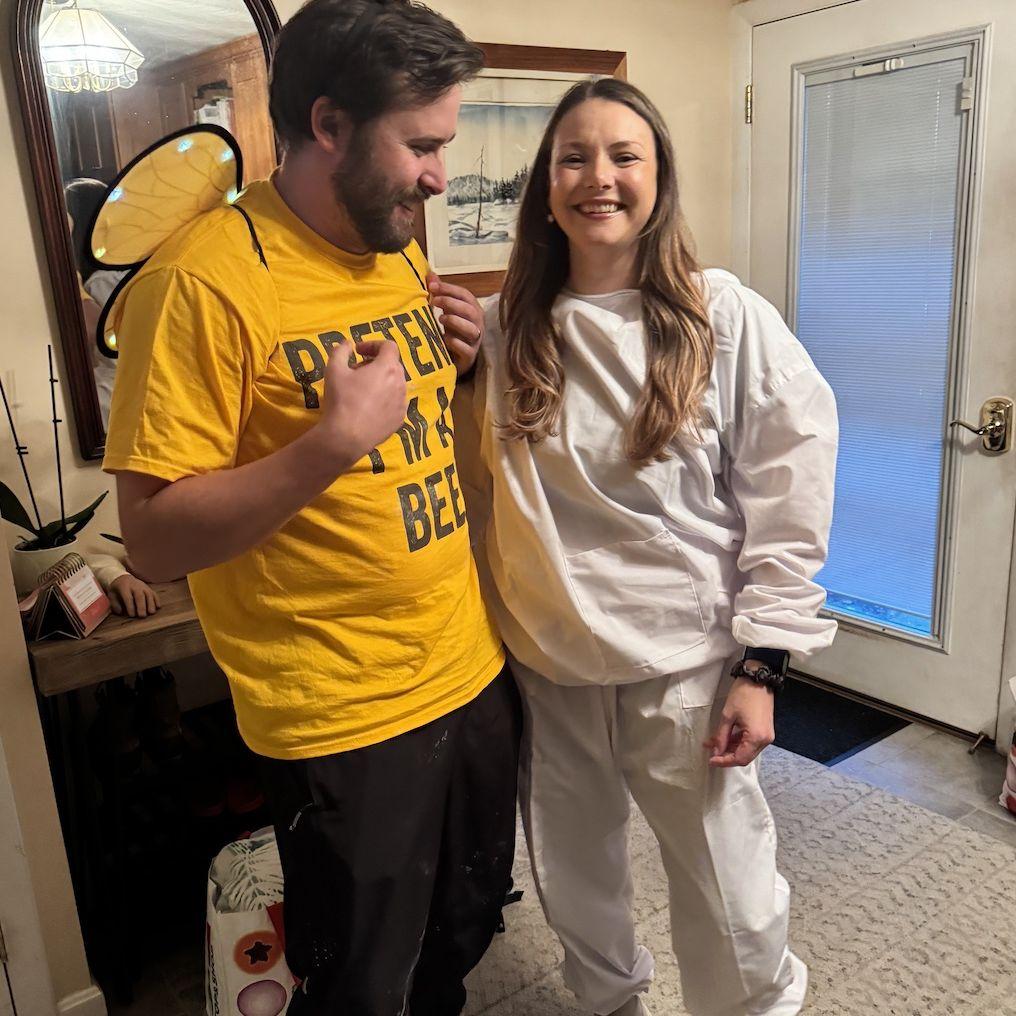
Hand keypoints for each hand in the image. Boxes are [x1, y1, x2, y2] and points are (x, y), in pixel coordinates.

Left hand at [109, 573, 160, 617]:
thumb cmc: (117, 589)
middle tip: (142, 616)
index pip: (128, 597)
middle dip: (141, 606)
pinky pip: (154, 593)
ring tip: (151, 613)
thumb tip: (120, 612)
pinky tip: (158, 607)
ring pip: (148, 594)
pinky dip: (157, 600)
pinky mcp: (149, 588)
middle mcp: (135, 586)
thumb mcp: (111, 595)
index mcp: (124, 587)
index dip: (130, 606)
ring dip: (151, 604)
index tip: (132, 615)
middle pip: (140, 596)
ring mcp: (143, 586)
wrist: (123, 578)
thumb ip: (114, 604)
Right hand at [314, 340, 407, 470]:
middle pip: (393, 365)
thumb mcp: (334, 369)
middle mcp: (401, 383)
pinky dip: (385, 398)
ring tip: (361, 390)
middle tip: (356, 371)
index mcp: (388, 368)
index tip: (358, 352)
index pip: (389, 346)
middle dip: (375, 363)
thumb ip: (341, 350)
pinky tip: (368, 407)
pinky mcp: (401, 419)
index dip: (373, 344)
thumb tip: (347, 343)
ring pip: (395, 384)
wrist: (347, 437)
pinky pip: (395, 401)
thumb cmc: (341, 400)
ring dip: (381, 381)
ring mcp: (403, 403)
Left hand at [427, 273, 483, 375]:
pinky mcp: (470, 357)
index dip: (450, 289)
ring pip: (472, 330)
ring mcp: (475, 342)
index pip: (466, 295)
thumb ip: (440, 293)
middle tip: (434, 301)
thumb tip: (430, 274)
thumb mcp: (446, 311)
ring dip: (455, 322)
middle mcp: (478, 325)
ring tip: (440, 319)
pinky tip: (445, 339)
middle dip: (452, 303)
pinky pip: (466, 349)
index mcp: (473, 311)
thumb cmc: (452, 332)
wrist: (455, 360)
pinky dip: (456, 343)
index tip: (432, 286)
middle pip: (471, 311)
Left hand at [703, 675, 774, 766]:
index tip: (711, 760)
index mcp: (757, 737)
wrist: (758, 679)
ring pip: (747, 750)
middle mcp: (765, 740)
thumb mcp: (727, 716)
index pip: (740, 758)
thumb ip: (721, 736)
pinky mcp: (764, 730)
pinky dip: (737, 741)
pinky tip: (724, 738)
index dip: (724, 761)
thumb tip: (716, 751)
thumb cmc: (743, 694)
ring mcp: (766, 735)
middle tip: (711, 754)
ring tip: (713, 743)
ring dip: (730, 748)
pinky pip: (750, 741)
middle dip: (727, 756)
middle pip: (744, 757)